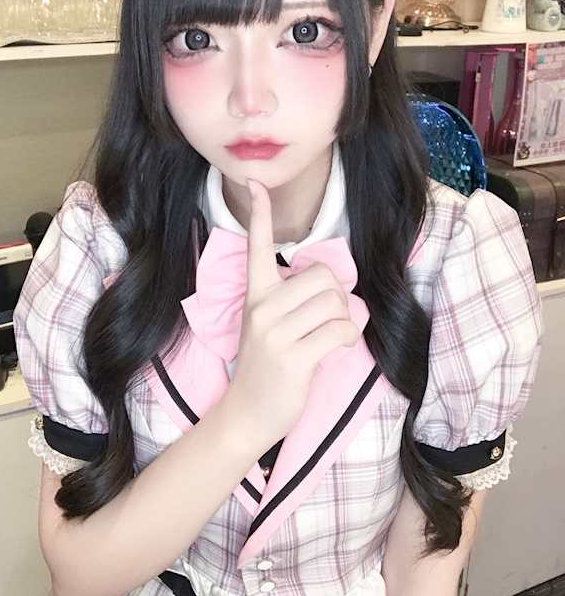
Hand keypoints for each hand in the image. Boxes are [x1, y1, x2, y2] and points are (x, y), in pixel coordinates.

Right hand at [225, 179, 359, 450]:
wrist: (247, 413)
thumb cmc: (266, 365)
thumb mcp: (266, 325)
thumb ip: (289, 299)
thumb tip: (330, 283)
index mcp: (255, 295)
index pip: (257, 246)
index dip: (259, 213)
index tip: (256, 182)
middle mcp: (262, 308)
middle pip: (324, 275)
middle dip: (339, 296)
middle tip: (328, 318)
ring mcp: (276, 333)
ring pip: (336, 302)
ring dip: (345, 319)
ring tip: (330, 335)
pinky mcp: (294, 357)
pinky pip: (340, 331)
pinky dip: (347, 339)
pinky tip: (334, 349)